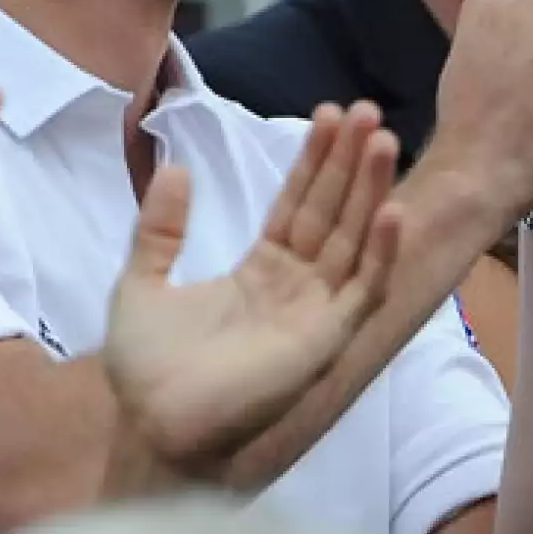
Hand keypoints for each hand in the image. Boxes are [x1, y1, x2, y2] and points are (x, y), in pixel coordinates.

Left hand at [104, 102, 400, 478]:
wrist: (151, 424)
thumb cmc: (147, 369)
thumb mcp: (142, 283)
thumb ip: (161, 229)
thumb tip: (179, 169)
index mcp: (261, 271)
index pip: (298, 204)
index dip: (313, 161)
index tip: (327, 114)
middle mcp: (297, 287)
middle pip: (332, 212)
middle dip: (349, 162)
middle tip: (368, 109)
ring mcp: (315, 312)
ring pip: (353, 240)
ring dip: (371, 191)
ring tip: (382, 139)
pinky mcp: (325, 340)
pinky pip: (362, 291)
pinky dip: (379, 253)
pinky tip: (391, 213)